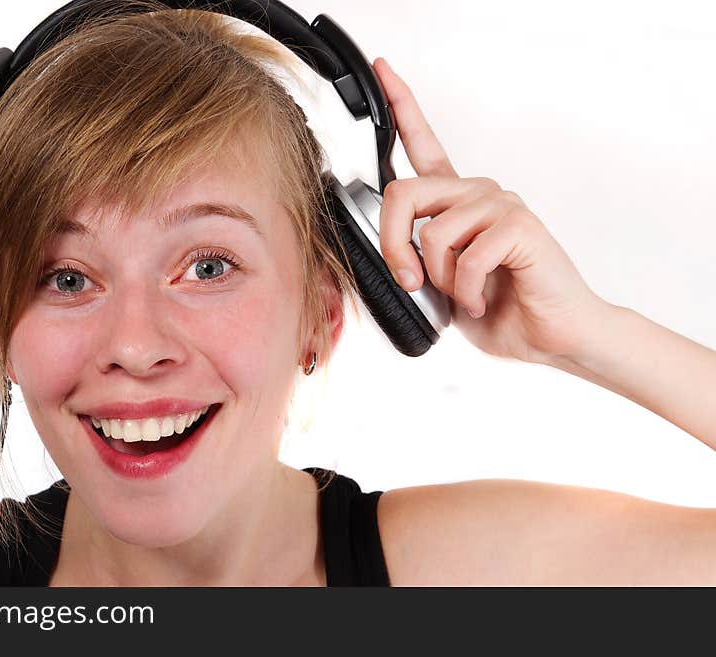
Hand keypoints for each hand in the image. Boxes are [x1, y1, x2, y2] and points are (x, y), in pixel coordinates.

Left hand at [372, 57, 608, 364]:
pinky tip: (485, 298)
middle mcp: (477, 193)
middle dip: (391, 245)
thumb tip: (388, 255)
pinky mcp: (519, 224)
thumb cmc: (500, 310)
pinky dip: (466, 292)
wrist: (550, 337)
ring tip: (466, 294)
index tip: (384, 70)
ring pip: (431, 232)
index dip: (402, 106)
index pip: (423, 146)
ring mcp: (500, 204)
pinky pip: (466, 257)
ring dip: (439, 278)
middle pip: (403, 192)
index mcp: (456, 203)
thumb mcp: (439, 286)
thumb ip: (414, 261)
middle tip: (409, 281)